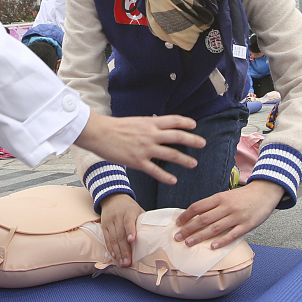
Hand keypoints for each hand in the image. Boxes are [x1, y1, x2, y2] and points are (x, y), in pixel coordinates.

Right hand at [75, 112, 203, 184]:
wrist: (99, 133)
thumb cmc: (114, 127)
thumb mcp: (135, 122)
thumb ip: (147, 126)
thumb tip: (156, 128)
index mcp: (149, 123)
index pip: (173, 120)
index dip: (185, 122)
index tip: (194, 125)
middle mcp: (150, 135)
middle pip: (177, 137)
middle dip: (192, 140)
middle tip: (202, 143)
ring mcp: (145, 149)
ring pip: (171, 154)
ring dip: (184, 159)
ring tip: (193, 163)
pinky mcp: (138, 162)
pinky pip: (156, 171)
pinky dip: (166, 177)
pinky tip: (173, 180)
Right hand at [100, 193, 143, 265]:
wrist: (113, 197)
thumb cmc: (129, 207)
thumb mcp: (138, 210)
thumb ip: (144, 221)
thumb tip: (156, 236)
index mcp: (129, 211)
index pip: (129, 221)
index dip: (130, 230)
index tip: (132, 240)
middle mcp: (118, 216)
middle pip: (120, 234)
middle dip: (124, 249)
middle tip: (128, 262)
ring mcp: (109, 221)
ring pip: (112, 239)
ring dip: (118, 252)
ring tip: (123, 263)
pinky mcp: (104, 226)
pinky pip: (106, 239)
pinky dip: (110, 249)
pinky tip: (115, 257)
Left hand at [174, 180, 285, 248]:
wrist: (265, 192)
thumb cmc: (243, 196)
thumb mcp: (226, 196)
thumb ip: (213, 205)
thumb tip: (195, 216)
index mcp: (219, 197)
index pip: (198, 207)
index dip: (186, 215)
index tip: (178, 223)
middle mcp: (226, 207)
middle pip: (203, 219)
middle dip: (188, 229)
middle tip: (178, 237)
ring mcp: (237, 216)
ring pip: (215, 228)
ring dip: (200, 236)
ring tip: (189, 243)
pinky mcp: (247, 225)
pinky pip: (232, 235)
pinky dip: (222, 241)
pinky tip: (212, 247)